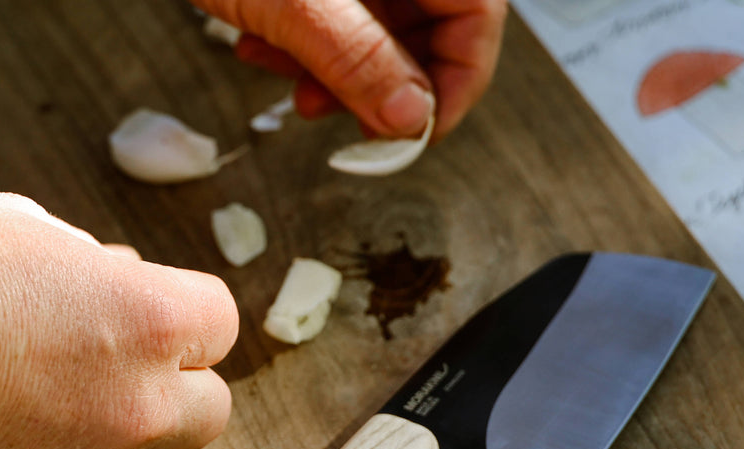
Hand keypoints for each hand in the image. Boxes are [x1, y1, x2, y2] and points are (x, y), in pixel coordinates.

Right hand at [0, 194, 238, 448]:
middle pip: (213, 409)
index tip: (167, 313)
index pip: (220, 322)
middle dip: (182, 388)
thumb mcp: (20, 234)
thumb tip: (118, 273)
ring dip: (135, 435)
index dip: (192, 316)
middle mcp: (140, 400)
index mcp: (149, 319)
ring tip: (79, 403)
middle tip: (139, 367)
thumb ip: (90, 262)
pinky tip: (28, 434)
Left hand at [197, 0, 506, 140]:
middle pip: (434, 29)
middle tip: (351, 125)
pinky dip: (310, 48)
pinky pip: (343, 19)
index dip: (457, 84)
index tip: (418, 135)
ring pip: (384, 32)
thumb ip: (358, 58)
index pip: (477, 16)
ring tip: (293, 91)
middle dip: (386, 87)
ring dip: (341, 76)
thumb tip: (411, 119)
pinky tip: (265, 50)